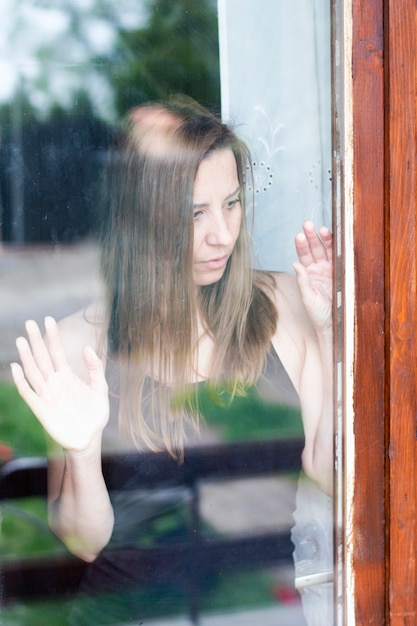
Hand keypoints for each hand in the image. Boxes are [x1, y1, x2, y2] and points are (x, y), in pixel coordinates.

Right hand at [11, 317, 108, 452]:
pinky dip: (20, 380)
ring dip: (26, 356)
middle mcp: (54, 383)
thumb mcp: (100, 388)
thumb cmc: (95, 415)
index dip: (52, 336)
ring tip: (21, 340)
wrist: (90, 440)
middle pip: (42, 358)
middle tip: (30, 323)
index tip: (48, 320)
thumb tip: (86, 346)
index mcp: (67, 376)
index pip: (57, 352)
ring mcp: (46, 394)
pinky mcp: (41, 408)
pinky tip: (15, 367)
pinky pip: (27, 392)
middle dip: (36, 340)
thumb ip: (95, 368)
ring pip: (33, 371)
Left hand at [293, 220, 332, 330]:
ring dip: (324, 239)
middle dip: (311, 237)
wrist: (334, 324)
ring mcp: (330, 270)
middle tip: (308, 225)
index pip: (303, 256)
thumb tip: (295, 264)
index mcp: (308, 274)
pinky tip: (334, 238)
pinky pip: (339, 258)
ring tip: (321, 229)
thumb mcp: (308, 298)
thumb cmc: (318, 313)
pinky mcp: (342, 273)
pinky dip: (337, 248)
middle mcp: (319, 270)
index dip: (302, 245)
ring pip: (326, 251)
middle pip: (314, 249)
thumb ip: (302, 281)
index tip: (299, 235)